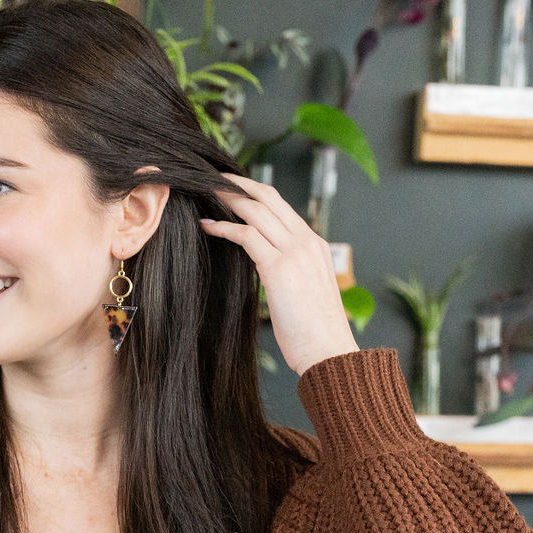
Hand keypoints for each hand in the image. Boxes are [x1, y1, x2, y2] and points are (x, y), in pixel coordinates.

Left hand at [200, 172, 359, 377]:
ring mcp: (295, 252)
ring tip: (203, 195)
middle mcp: (306, 242)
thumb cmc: (314, 333)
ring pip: (256, 209)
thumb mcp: (305, 292)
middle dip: (237, 183)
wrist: (329, 354)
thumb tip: (265, 268)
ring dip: (226, 199)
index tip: (232, 189)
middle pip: (268, 196)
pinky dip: (224, 227)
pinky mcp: (279, 268)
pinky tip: (207, 226)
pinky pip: (246, 235)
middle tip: (211, 179)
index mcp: (314, 245)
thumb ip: (290, 272)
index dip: (254, 192)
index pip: (281, 206)